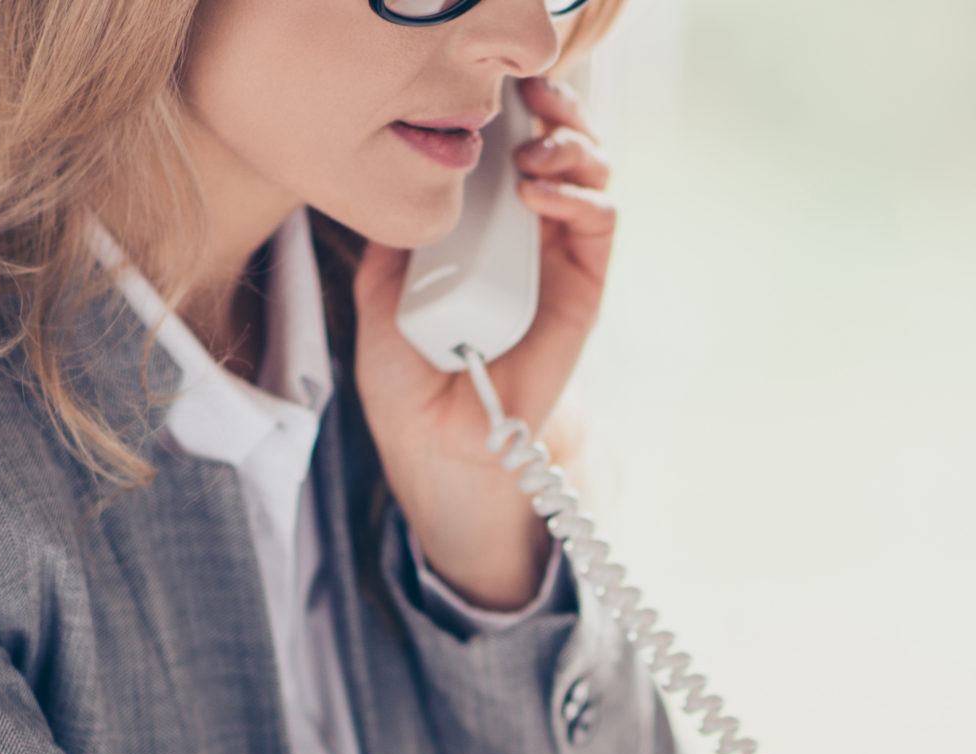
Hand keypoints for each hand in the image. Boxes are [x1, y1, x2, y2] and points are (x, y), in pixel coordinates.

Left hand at [350, 75, 614, 610]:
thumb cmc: (408, 376)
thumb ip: (389, 235)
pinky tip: (541, 193)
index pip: (508, 149)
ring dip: (571, 145)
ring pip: (589, 176)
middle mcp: (525, 235)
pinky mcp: (582, 291)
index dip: (511, 110)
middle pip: (559, 147)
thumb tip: (394, 181)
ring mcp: (556, 260)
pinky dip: (580, 195)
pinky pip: (598, 225)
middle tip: (528, 97)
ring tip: (533, 154)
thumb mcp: (376, 289)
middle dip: (553, 110)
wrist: (437, 441)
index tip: (489, 89)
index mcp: (480, 226)